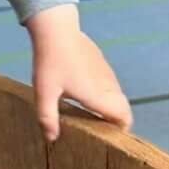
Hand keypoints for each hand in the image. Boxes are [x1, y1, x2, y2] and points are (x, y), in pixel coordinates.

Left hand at [26, 4, 131, 142]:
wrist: (56, 30)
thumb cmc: (50, 63)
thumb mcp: (44, 93)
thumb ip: (48, 118)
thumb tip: (52, 139)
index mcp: (98, 95)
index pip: (124, 116)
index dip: (121, 129)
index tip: (109, 137)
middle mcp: (107, 85)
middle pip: (122, 107)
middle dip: (115, 120)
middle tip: (96, 130)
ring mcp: (106, 71)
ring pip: (116, 94)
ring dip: (109, 105)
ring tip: (89, 114)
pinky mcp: (101, 62)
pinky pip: (110, 83)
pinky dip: (104, 93)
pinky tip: (84, 92)